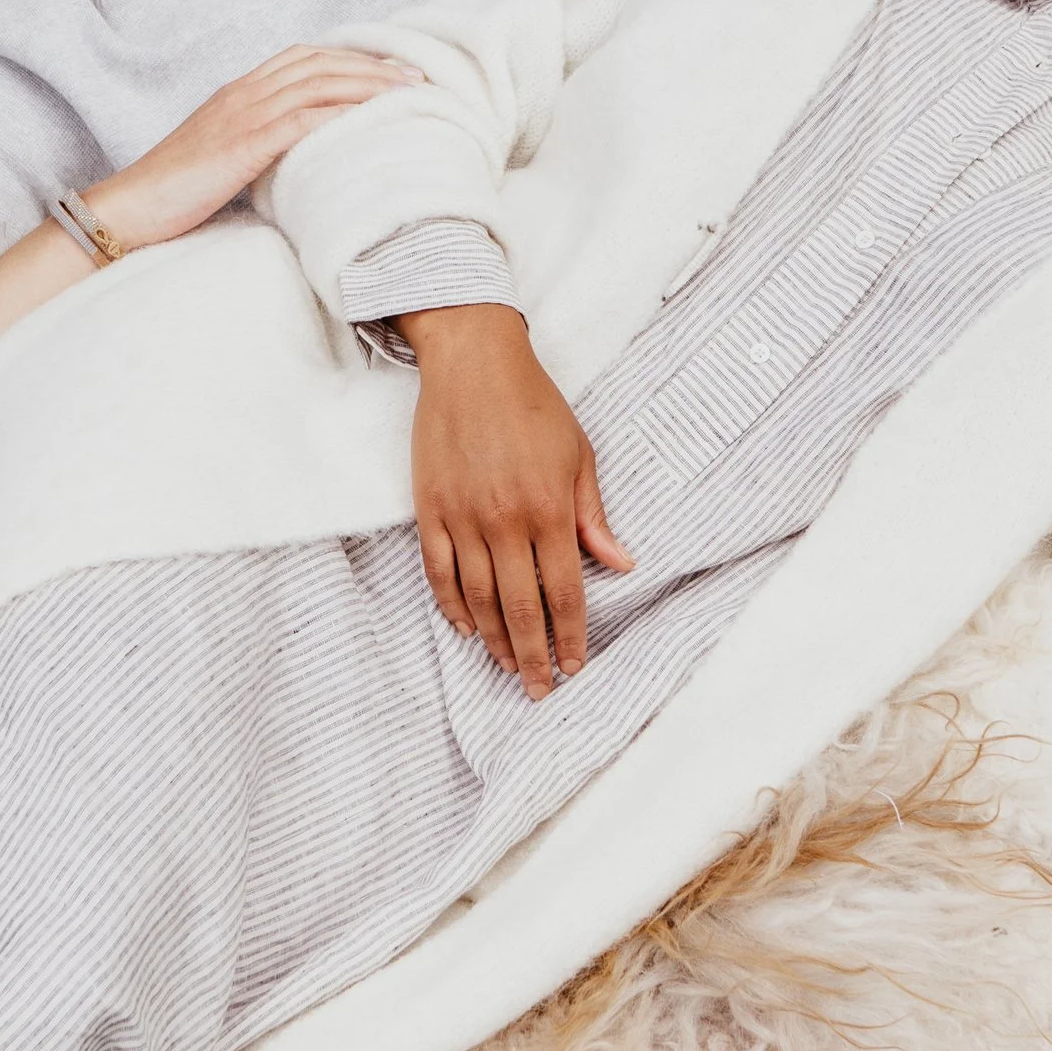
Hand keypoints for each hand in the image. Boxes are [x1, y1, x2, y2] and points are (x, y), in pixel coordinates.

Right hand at [87, 46, 417, 252]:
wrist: (130, 207)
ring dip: (367, 84)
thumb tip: (302, 154)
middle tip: (416, 75)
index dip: (349, 58)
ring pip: (316, 83)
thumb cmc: (174, 191)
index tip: (389, 69)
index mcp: (238, 92)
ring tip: (407, 92)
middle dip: (371, 65)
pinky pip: (300, 119)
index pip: (303, 58)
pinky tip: (370, 119)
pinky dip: (339, 113)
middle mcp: (243, 93)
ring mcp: (241, 115)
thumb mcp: (223, 157)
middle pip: (319, 62)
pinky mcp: (241, 145)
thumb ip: (259, 144)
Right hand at [398, 304, 633, 695]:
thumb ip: (592, 516)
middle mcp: (505, 521)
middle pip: (520, 607)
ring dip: (494, 639)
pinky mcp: (430, 509)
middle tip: (540, 688)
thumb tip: (620, 564)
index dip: (571, 635)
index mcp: (548, 509)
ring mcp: (462, 517)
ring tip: (508, 666)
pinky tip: (465, 627)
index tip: (576, 664)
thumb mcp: (579, 455)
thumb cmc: (533, 404)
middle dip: (534, 655)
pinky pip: (439, 572)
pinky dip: (451, 605)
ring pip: (478, 598)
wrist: (472, 362)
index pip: (565, 591)